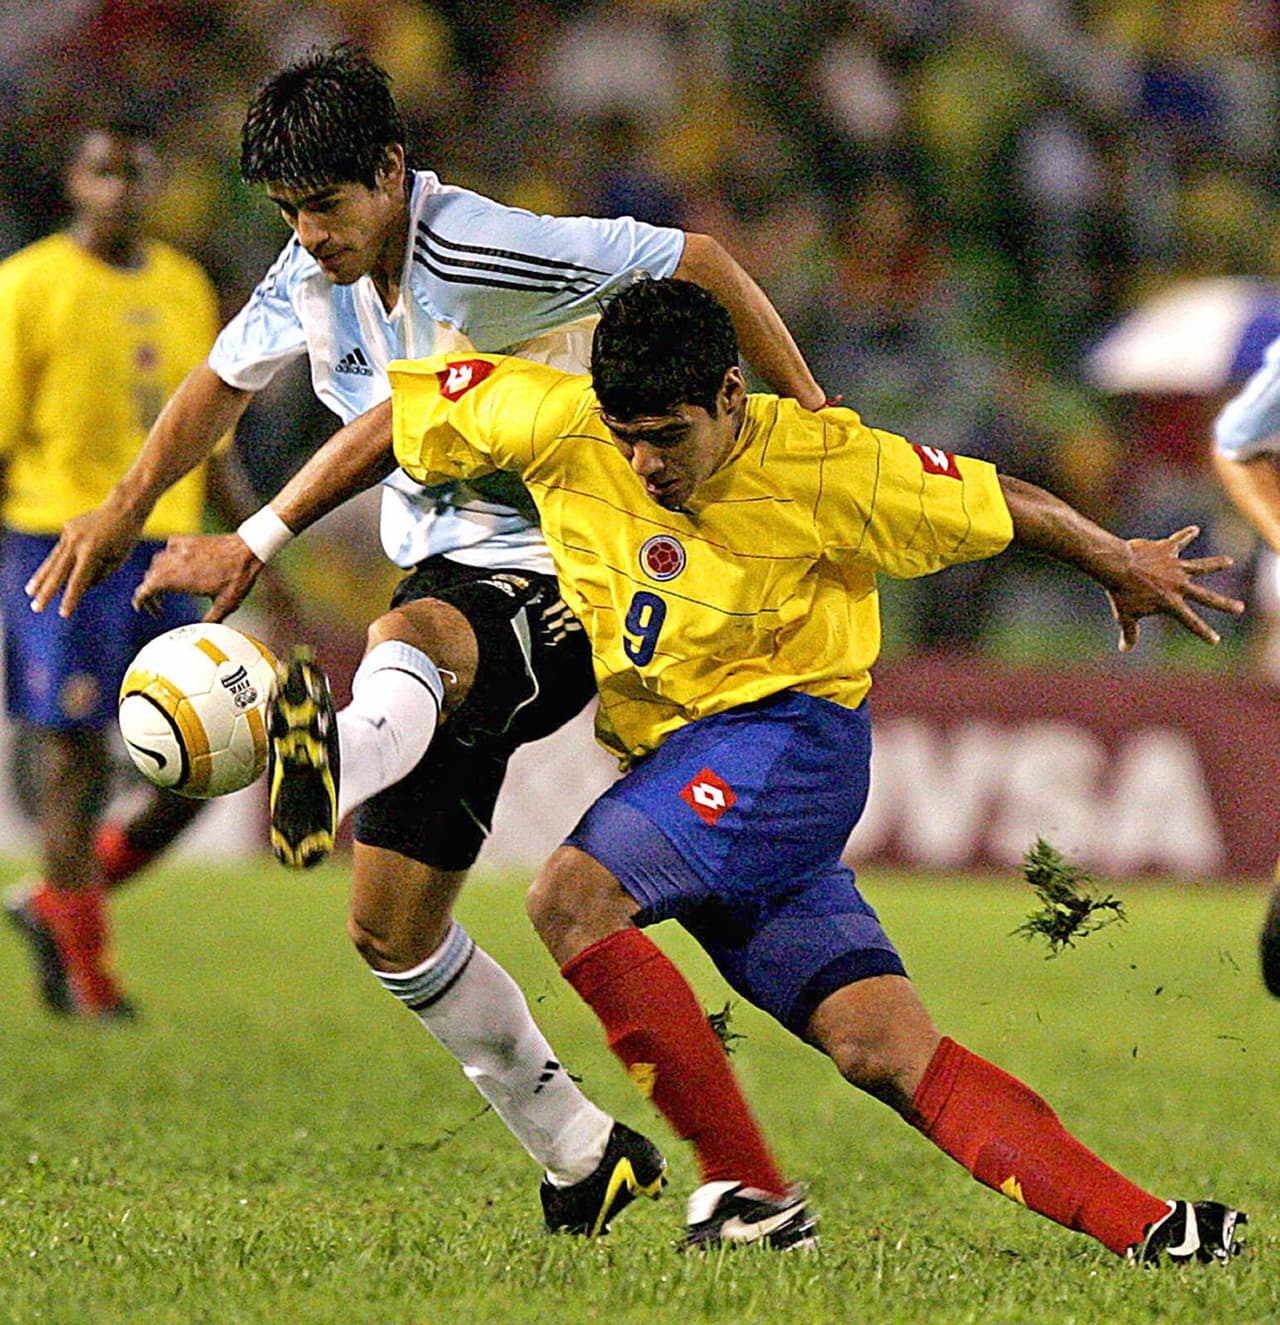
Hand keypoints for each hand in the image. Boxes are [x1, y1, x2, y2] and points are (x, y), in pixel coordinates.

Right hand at [25, 504, 143, 616]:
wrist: (122, 507)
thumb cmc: (125, 538)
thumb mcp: (117, 560)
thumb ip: (98, 575)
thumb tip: (78, 587)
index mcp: (92, 552)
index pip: (78, 582)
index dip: (70, 599)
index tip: (63, 614)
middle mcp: (77, 543)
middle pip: (58, 573)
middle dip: (46, 592)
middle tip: (36, 608)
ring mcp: (69, 534)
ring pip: (52, 560)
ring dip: (40, 578)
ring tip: (30, 592)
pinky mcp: (67, 529)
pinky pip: (60, 550)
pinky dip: (52, 563)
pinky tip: (43, 576)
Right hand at [133, 533, 263, 621]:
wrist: (247, 550)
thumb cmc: (237, 577)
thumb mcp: (225, 604)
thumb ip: (211, 619)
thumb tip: (203, 632)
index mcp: (177, 579)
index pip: (145, 590)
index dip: (140, 601)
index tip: (142, 609)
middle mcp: (173, 562)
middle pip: (148, 578)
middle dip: (149, 592)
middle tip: (157, 605)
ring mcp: (178, 548)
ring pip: (156, 563)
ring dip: (157, 576)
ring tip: (167, 588)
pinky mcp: (186, 540)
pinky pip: (168, 549)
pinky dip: (168, 558)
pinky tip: (177, 565)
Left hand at [1105, 525, 1243, 651]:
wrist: (1117, 565)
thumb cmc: (1120, 592)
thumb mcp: (1125, 615)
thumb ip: (1130, 633)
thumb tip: (1125, 649)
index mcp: (1170, 603)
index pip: (1190, 622)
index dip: (1203, 632)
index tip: (1215, 640)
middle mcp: (1178, 586)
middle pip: (1207, 597)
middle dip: (1225, 604)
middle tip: (1240, 608)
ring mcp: (1175, 567)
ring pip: (1201, 566)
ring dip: (1216, 564)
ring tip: (1229, 562)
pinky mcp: (1167, 550)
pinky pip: (1179, 540)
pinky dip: (1186, 535)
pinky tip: (1194, 529)